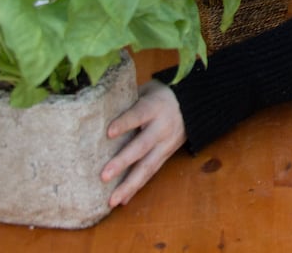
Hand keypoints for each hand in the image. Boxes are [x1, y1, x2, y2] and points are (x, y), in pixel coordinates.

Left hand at [102, 79, 185, 207]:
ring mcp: (165, 145)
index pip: (138, 114)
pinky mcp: (166, 156)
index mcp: (155, 107)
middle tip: (104, 176)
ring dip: (129, 185)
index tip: (108, 132)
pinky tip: (122, 200)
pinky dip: (136, 188)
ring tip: (112, 201)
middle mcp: (161, 128)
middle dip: (123, 162)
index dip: (124, 123)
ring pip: (147, 167)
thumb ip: (128, 100)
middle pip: (142, 146)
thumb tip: (99, 108)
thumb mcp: (147, 89)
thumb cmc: (161, 94)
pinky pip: (150, 173)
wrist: (192, 105)